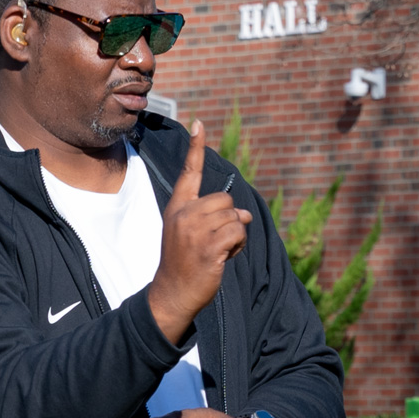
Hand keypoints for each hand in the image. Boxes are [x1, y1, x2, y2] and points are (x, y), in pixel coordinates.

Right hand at [147, 120, 251, 346]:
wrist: (172, 294)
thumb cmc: (184, 265)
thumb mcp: (189, 235)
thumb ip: (213, 218)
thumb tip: (246, 214)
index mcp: (178, 209)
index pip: (189, 173)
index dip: (196, 147)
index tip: (199, 123)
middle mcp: (184, 215)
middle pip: (225, 200)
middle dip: (229, 220)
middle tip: (215, 242)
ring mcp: (195, 230)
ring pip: (235, 217)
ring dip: (235, 236)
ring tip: (218, 253)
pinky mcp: (208, 246)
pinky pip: (238, 233)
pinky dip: (238, 246)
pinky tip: (224, 258)